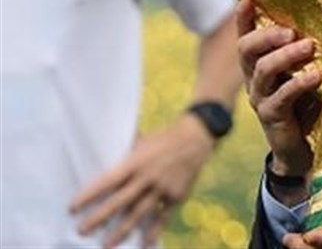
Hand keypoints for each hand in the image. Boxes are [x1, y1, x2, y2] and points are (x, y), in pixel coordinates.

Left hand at [69, 114, 213, 247]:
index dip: (89, 196)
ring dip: (122, 231)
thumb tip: (102, 153)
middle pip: (120, 202)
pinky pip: (163, 217)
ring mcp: (163, 188)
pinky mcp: (177, 196)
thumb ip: (125, 152)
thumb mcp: (142, 140)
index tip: (72, 208)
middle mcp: (148, 177)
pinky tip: (144, 244)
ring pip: (139, 213)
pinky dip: (154, 231)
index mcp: (136, 162)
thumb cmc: (162, 138)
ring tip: (106, 244)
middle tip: (81, 231)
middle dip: (99, 218)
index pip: (107, 181)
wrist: (195, 138)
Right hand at [236, 0, 321, 180]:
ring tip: (310, 46)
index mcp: (259, 63)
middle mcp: (254, 78)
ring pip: (263, 69)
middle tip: (290, 31)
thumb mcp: (304, 71)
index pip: (246, 35)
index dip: (244, 18)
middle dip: (266, 35)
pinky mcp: (271, 116)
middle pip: (247, 49)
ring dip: (287, 55)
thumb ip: (306, 50)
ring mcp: (260, 97)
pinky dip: (298, 83)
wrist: (308, 148)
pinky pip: (281, 96)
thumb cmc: (308, 102)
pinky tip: (316, 76)